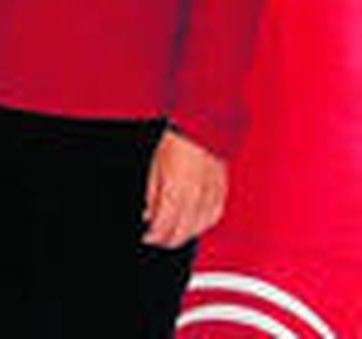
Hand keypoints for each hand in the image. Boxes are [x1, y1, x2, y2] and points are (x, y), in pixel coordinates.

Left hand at [143, 128, 227, 247]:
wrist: (201, 130)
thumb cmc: (176, 144)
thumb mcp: (154, 167)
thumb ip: (152, 195)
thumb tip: (149, 215)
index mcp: (175, 191)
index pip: (164, 226)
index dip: (154, 236)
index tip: (147, 237)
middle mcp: (194, 198)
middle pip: (181, 232)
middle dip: (167, 240)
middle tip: (158, 240)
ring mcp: (210, 197)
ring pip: (198, 229)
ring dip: (184, 235)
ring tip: (173, 235)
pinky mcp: (221, 195)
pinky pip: (213, 218)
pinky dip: (202, 225)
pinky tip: (194, 225)